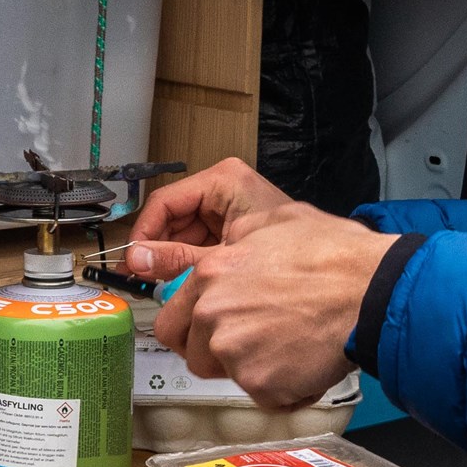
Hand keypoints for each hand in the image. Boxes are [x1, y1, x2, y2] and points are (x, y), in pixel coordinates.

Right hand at [126, 158, 292, 271]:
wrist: (333, 272)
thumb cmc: (290, 251)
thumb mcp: (222, 256)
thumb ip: (178, 259)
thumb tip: (137, 260)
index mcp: (222, 180)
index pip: (165, 202)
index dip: (145, 232)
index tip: (133, 259)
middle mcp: (223, 190)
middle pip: (173, 220)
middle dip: (160, 250)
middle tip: (144, 278)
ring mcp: (229, 210)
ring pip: (185, 236)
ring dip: (175, 261)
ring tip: (168, 285)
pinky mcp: (235, 229)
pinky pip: (202, 245)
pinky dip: (193, 265)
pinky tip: (188, 285)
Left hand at [143, 203, 397, 410]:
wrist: (372, 290)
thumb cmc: (334, 255)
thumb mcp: (275, 222)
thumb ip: (238, 239)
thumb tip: (228, 246)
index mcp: (210, 274)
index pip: (171, 322)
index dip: (192, 331)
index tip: (210, 334)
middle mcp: (213, 314)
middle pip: (194, 355)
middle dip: (218, 355)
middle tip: (257, 344)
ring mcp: (234, 352)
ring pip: (228, 376)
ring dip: (252, 370)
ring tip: (289, 348)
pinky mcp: (259, 383)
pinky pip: (263, 396)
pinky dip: (283, 389)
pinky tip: (307, 363)